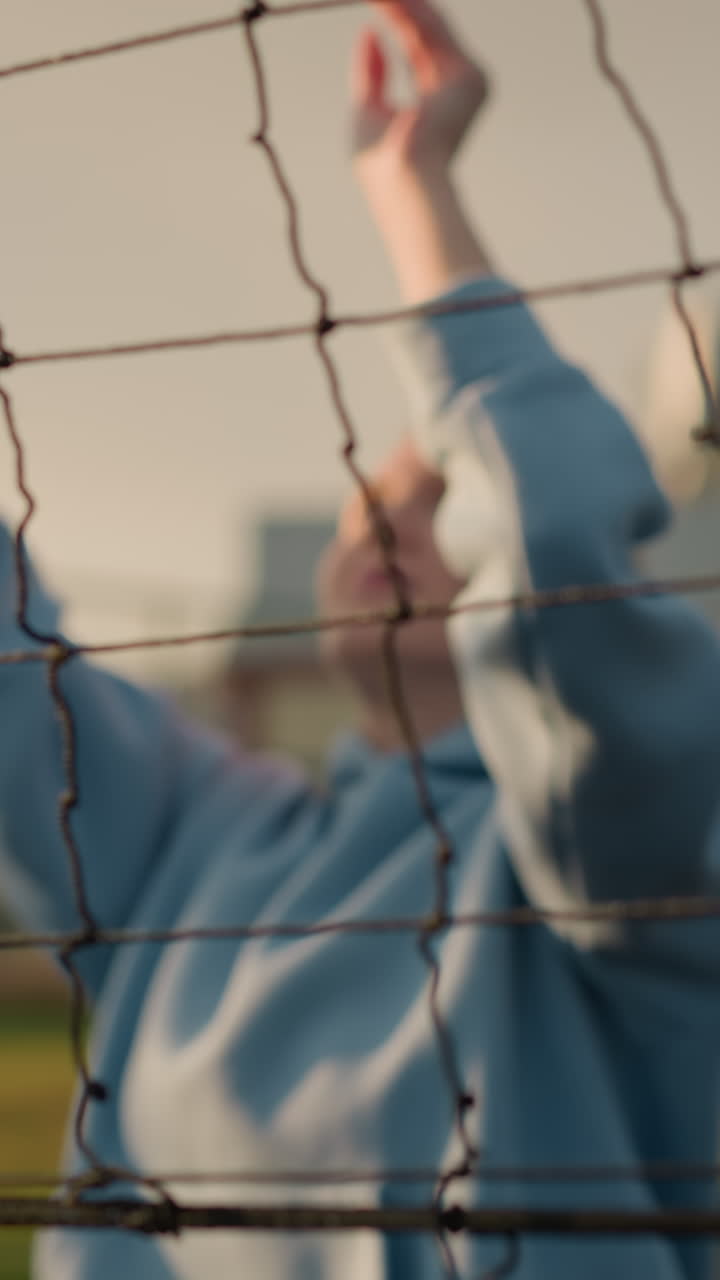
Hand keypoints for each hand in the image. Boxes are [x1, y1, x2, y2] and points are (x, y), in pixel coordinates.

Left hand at [351, 0, 489, 185]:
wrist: (402, 179)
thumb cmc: (379, 160)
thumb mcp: (366, 108)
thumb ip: (370, 72)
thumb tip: (369, 32)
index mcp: (432, 104)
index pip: (416, 51)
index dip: (398, 22)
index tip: (377, 0)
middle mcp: (453, 91)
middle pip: (427, 34)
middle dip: (402, 6)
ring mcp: (465, 83)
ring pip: (433, 26)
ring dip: (404, 4)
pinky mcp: (470, 77)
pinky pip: (437, 29)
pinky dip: (411, 9)